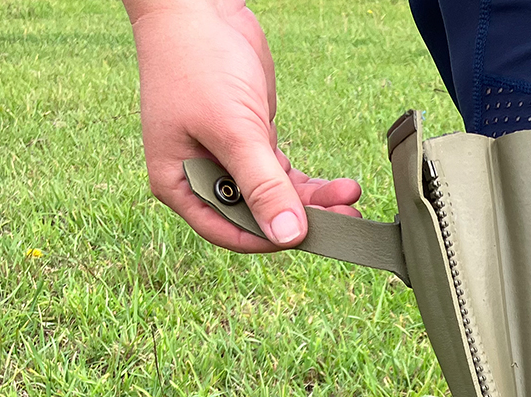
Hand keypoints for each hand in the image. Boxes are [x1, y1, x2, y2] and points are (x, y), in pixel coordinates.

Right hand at [125, 0, 361, 252]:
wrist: (199, 8)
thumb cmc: (198, 63)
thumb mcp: (234, 130)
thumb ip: (262, 184)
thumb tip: (288, 235)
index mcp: (179, 183)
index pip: (227, 231)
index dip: (268, 240)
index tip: (309, 236)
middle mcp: (201, 177)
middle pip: (256, 217)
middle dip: (301, 219)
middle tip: (346, 218)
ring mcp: (228, 159)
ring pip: (275, 196)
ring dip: (313, 202)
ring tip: (351, 197)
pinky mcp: (251, 140)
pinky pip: (282, 174)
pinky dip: (310, 183)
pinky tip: (340, 185)